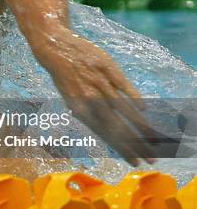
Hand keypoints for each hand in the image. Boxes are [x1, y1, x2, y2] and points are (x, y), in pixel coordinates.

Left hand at [32, 29, 156, 165]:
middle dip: (136, 144)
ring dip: (140, 125)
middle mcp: (89, 98)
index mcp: (79, 109)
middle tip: (152, 158)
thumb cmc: (64, 75)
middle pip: (117, 127)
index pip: (105, 135)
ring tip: (155, 138)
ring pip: (123, 108)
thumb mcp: (70, 98)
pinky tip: (144, 109)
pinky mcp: (106, 66)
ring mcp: (98, 82)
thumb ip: (87, 114)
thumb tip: (103, 130)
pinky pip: (122, 84)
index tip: (135, 161)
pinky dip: (133, 96)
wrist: (54, 47)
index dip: (122, 149)